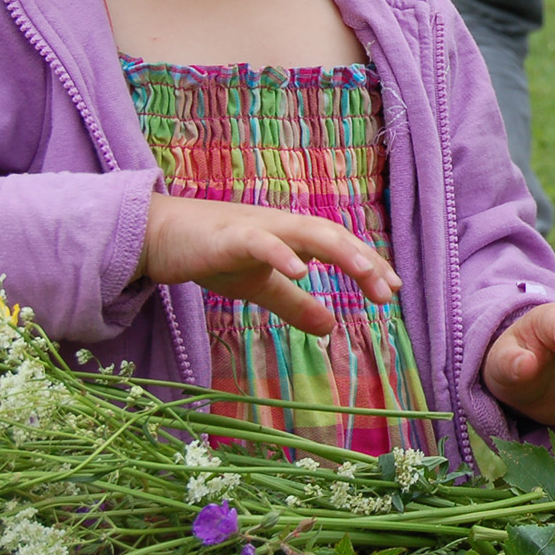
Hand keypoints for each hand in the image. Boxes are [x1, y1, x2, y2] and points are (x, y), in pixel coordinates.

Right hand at [138, 194, 400, 336]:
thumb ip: (294, 304)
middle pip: (334, 237)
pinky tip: (301, 272)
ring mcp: (258, 228)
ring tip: (364, 271)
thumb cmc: (214, 255)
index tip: (393, 289)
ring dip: (339, 250)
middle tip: (389, 291)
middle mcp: (283, 226)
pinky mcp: (228, 236)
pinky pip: (260, 242)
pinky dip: (282, 254)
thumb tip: (331, 327)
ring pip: (307, 232)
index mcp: (293, 238)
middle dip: (364, 262)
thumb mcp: (260, 286)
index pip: (340, 247)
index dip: (368, 265)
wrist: (161, 236)